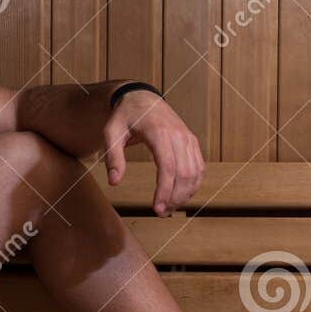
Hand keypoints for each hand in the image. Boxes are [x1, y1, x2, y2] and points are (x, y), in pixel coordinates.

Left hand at [102, 91, 205, 215]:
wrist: (142, 98)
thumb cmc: (125, 116)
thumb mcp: (111, 133)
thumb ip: (112, 157)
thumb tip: (114, 182)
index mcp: (159, 132)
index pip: (168, 167)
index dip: (164, 191)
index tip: (156, 208)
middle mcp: (178, 135)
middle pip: (184, 173)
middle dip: (175, 197)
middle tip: (161, 213)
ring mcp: (188, 138)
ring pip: (195, 172)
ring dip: (185, 194)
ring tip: (169, 208)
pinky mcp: (192, 142)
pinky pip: (199, 167)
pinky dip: (193, 184)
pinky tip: (181, 195)